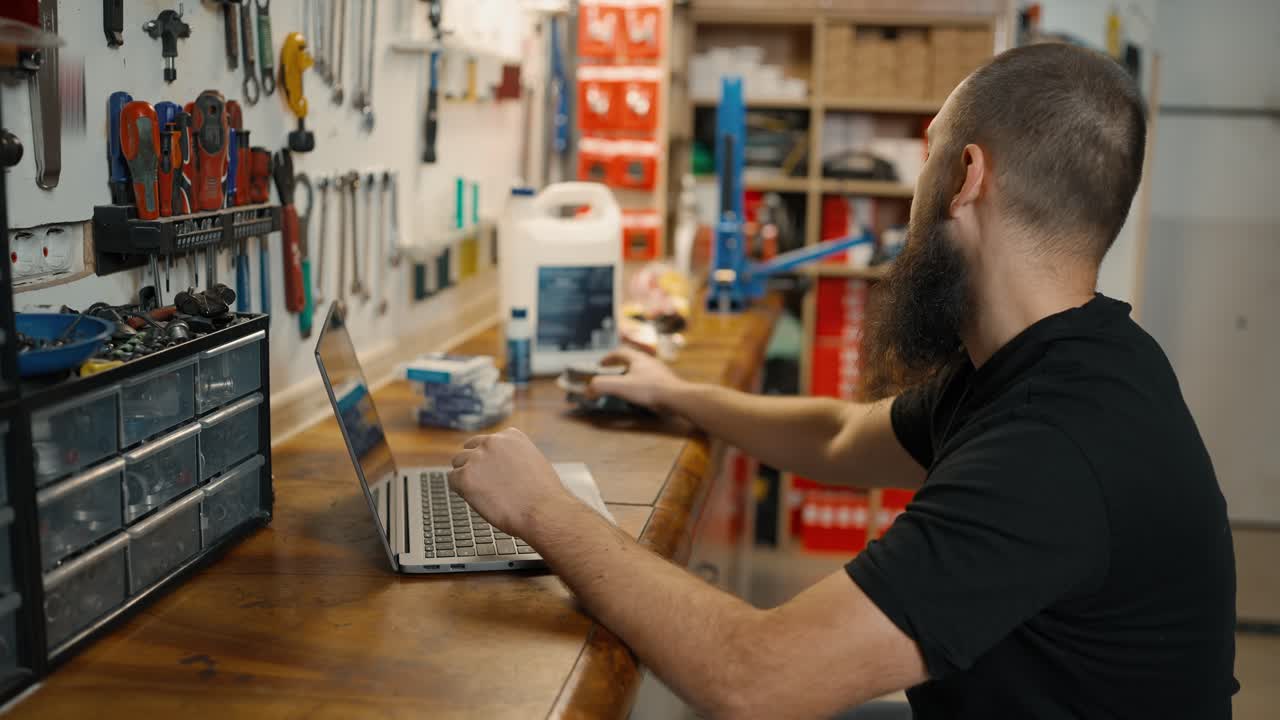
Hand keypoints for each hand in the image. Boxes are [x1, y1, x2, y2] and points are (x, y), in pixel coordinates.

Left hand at [449, 428, 574, 538]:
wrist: (542, 511)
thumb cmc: (542, 495)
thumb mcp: (533, 462)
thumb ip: (514, 457)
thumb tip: (500, 466)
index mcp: (510, 435)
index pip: (487, 442)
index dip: (488, 458)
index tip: (493, 471)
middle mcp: (492, 441)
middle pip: (469, 449)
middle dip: (474, 465)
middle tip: (484, 483)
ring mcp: (477, 458)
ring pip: (458, 463)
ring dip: (466, 476)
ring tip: (483, 493)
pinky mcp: (465, 476)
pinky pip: (452, 480)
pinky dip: (460, 490)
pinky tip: (475, 498)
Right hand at [587, 347, 686, 412]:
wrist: (677, 398)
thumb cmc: (651, 389)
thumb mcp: (621, 386)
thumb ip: (601, 385)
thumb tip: (587, 390)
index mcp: (638, 359)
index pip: (620, 352)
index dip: (608, 357)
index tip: (600, 364)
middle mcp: (649, 362)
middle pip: (632, 359)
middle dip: (620, 365)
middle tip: (611, 374)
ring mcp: (659, 373)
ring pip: (642, 370)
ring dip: (631, 375)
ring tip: (624, 385)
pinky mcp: (666, 384)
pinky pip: (650, 381)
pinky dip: (642, 386)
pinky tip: (640, 395)